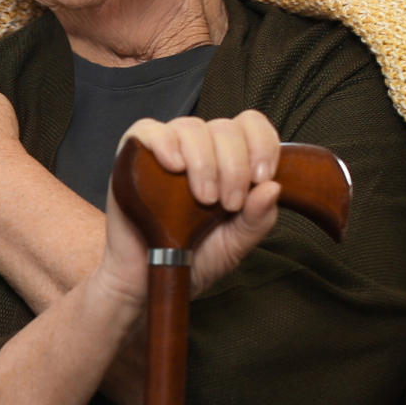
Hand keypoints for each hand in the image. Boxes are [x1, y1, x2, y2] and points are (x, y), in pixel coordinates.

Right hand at [98, 110, 281, 306]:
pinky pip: (149, 131)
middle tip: (228, 203)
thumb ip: (257, 219)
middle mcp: (199, 149)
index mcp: (228, 160)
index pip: (251, 126)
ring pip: (191, 128)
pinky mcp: (133, 156)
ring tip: (202, 198)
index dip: (262, 144)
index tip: (261, 178)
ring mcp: (166, 150)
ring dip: (203, 162)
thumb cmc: (190, 257)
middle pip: (224, 128)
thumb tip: (271, 188)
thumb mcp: (235, 243)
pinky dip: (165, 144)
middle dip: (234, 166)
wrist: (147, 278)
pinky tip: (174, 167)